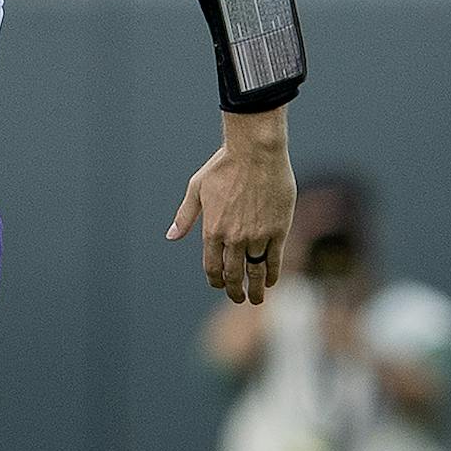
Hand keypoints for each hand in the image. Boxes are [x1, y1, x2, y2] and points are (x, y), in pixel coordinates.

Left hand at [168, 128, 294, 302]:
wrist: (256, 152)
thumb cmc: (224, 166)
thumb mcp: (197, 189)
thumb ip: (185, 216)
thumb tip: (171, 236)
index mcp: (212, 230)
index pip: (212, 267)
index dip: (216, 281)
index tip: (220, 286)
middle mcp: (234, 238)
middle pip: (233, 275)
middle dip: (235, 291)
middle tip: (238, 298)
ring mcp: (258, 236)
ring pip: (256, 271)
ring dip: (256, 289)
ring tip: (257, 298)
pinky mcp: (279, 230)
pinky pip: (275, 259)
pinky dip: (273, 273)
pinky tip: (272, 280)